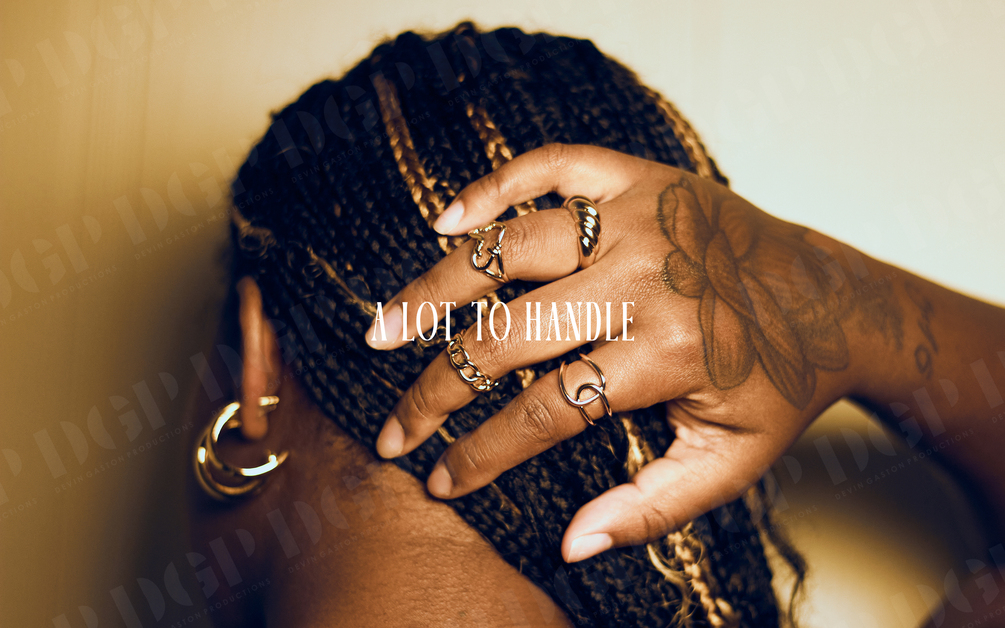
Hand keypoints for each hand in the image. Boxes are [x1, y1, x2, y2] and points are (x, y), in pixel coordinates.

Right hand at [365, 144, 880, 562]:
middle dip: (436, 390)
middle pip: (507, 334)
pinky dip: (492, 187)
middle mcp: (644, 280)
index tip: (439, 477)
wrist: (831, 300)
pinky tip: (445, 221)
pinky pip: (550, 165)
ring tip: (385, 328)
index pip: (545, 411)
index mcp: (667, 355)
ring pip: (508, 247)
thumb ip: (652, 508)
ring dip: (435, 291)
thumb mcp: (730, 462)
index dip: (481, 452)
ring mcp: (638, 218)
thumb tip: (570, 543)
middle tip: (394, 425)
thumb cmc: (776, 385)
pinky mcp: (639, 178)